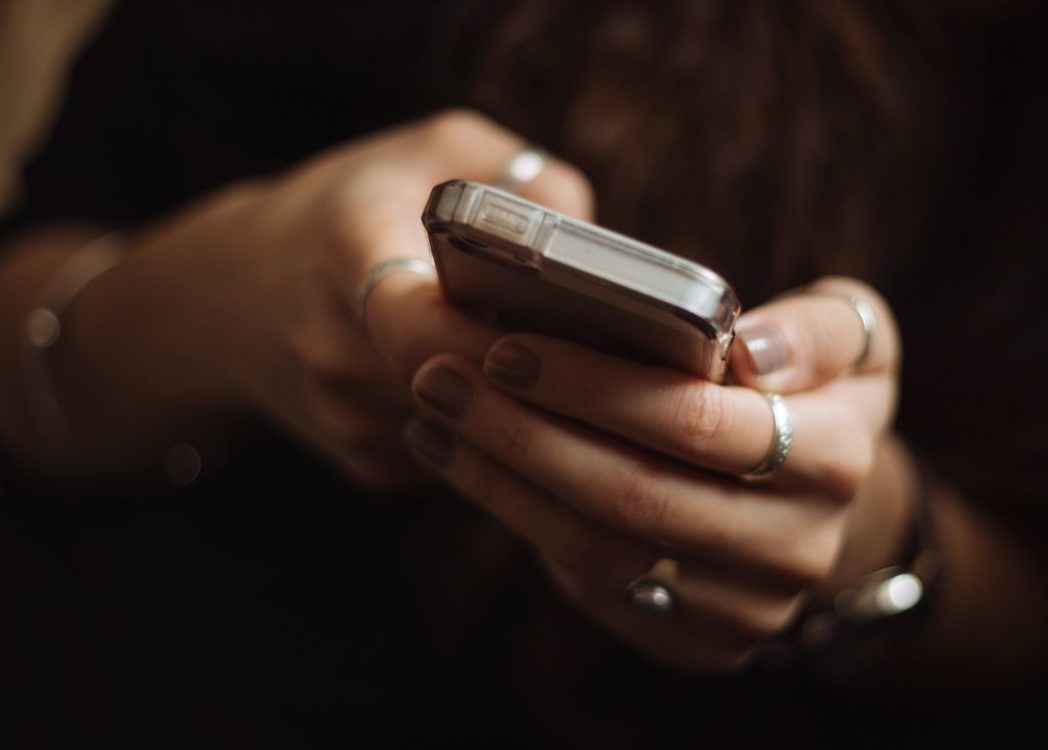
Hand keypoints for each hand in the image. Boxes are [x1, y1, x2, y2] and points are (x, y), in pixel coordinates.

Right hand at [66, 110, 592, 483]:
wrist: (230, 298)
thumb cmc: (348, 209)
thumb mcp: (430, 151)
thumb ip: (519, 176)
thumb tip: (596, 246)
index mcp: (345, 254)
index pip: (421, 322)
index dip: (498, 336)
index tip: (563, 325)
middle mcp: (336, 350)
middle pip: (465, 388)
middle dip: (539, 376)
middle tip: (609, 354)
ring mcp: (349, 420)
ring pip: (474, 432)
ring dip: (526, 409)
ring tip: (576, 370)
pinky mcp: (367, 464)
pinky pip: (460, 457)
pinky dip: (497, 430)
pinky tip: (512, 391)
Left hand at [405, 277, 904, 670]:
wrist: (821, 501)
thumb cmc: (815, 391)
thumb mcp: (852, 337)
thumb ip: (817, 329)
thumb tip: (750, 351)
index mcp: (837, 457)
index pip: (698, 423)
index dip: (595, 387)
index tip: (508, 347)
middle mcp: (798, 547)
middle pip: (633, 495)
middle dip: (522, 434)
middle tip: (441, 378)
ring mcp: (748, 608)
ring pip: (600, 550)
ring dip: (501, 481)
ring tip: (436, 417)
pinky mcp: (700, 643)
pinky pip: (595, 587)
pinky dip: (521, 521)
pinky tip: (469, 465)